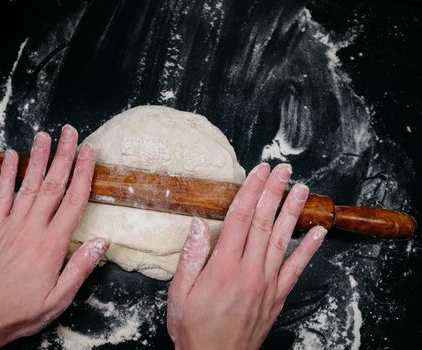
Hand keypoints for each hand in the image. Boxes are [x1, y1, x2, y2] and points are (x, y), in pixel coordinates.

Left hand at [0, 125, 108, 348]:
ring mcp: (11, 225)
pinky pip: (2, 196)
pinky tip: (12, 157)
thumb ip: (81, 267)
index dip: (84, 173)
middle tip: (70, 132)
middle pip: (52, 184)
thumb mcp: (59, 298)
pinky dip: (7, 175)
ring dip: (38, 158)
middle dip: (63, 155)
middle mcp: (32, 228)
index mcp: (52, 244)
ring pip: (28, 185)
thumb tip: (102, 242)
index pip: (73, 200)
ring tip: (44, 136)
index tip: (90, 153)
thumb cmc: (21, 309)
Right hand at [167, 163, 326, 349]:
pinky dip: (309, 249)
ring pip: (283, 240)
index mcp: (223, 267)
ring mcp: (267, 284)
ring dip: (293, 212)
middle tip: (283, 170)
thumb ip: (191, 257)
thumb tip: (199, 224)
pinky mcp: (277, 297)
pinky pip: (296, 269)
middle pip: (265, 222)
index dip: (251, 191)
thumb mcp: (179, 293)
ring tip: (302, 189)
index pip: (241, 218)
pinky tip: (319, 232)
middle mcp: (249, 271)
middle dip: (274, 192)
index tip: (258, 171)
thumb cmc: (194, 327)